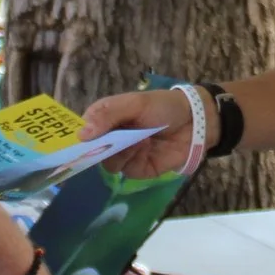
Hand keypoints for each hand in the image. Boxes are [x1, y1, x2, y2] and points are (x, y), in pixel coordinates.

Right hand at [76, 89, 191, 179]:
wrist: (196, 121)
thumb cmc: (163, 106)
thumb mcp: (135, 103)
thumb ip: (108, 115)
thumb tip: (81, 134)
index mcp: (107, 118)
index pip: (83, 129)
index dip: (78, 136)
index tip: (78, 141)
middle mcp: (112, 138)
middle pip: (92, 151)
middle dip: (99, 148)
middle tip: (110, 142)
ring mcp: (125, 155)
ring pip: (108, 163)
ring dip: (120, 153)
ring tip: (137, 140)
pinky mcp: (139, 169)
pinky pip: (127, 171)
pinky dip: (134, 161)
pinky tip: (146, 148)